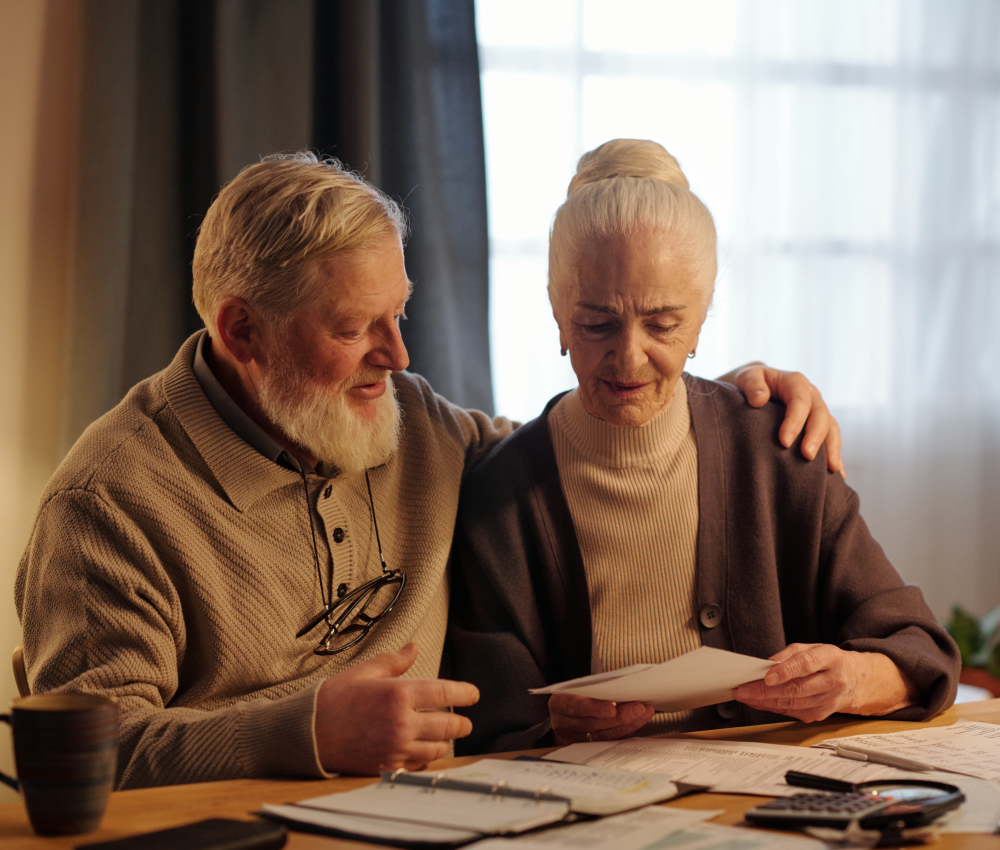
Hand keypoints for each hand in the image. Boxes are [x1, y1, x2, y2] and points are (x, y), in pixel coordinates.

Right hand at [314, 642, 478, 773]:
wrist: (308, 733)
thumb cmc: (334, 698)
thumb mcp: (365, 671)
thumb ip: (394, 661)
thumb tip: (413, 648)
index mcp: (399, 694)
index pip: (446, 694)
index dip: (465, 694)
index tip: (473, 694)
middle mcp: (402, 722)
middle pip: (448, 725)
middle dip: (460, 723)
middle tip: (463, 721)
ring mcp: (396, 747)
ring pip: (437, 748)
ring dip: (444, 741)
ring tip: (443, 735)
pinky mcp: (388, 766)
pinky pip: (418, 764)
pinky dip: (424, 757)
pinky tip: (421, 749)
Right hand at [549, 694, 653, 744]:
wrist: (570, 710)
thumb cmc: (579, 694)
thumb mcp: (581, 688)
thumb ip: (596, 689)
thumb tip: (624, 687)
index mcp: (559, 704)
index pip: (576, 706)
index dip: (594, 708)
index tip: (612, 708)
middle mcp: (563, 724)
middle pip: (592, 724)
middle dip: (618, 717)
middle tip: (638, 708)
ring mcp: (575, 740)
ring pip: (603, 737)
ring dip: (627, 725)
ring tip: (643, 713)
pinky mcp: (587, 750)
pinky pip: (609, 743)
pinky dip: (626, 732)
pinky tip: (638, 721)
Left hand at [728, 364, 843, 476]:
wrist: (757, 388)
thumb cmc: (751, 385)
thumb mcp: (746, 378)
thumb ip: (752, 385)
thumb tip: (759, 399)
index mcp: (794, 382)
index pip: (800, 400)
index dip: (794, 421)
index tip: (784, 442)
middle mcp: (811, 395)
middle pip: (820, 414)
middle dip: (815, 436)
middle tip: (807, 456)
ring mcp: (818, 410)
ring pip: (831, 427)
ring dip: (832, 447)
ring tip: (831, 468)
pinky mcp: (819, 425)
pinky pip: (832, 438)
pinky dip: (835, 454)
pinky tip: (838, 474)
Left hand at [732, 644, 917, 722]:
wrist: (855, 681)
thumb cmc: (829, 662)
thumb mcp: (812, 648)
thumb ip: (789, 655)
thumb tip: (767, 664)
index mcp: (831, 659)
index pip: (807, 665)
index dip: (786, 671)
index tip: (767, 676)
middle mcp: (832, 681)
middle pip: (796, 689)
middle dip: (765, 690)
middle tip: (743, 689)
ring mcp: (828, 701)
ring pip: (792, 703)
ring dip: (765, 701)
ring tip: (745, 695)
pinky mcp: (820, 714)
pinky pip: (792, 712)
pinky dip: (772, 707)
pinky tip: (758, 702)